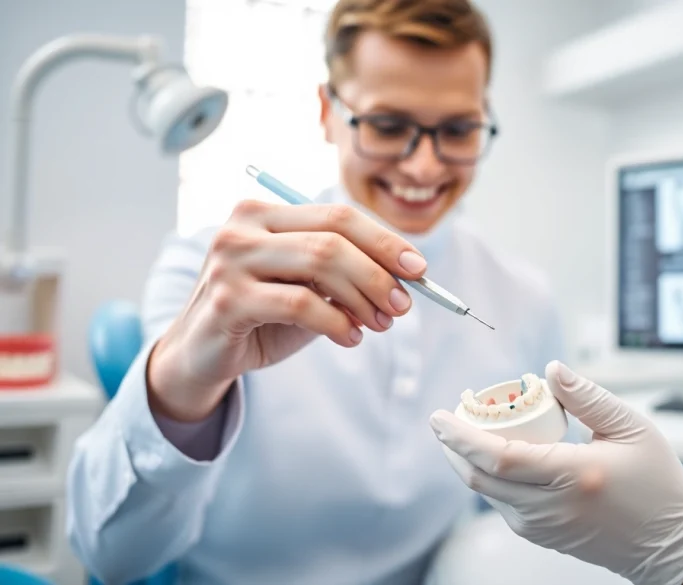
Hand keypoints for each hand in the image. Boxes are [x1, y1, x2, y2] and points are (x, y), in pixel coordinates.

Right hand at [148, 200, 426, 420]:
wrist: (201, 356)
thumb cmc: (261, 317)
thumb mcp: (308, 289)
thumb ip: (345, 275)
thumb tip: (408, 275)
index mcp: (264, 213)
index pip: (338, 216)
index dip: (384, 241)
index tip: (419, 269)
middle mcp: (242, 226)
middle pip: (333, 237)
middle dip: (379, 272)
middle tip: (403, 305)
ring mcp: (230, 260)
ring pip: (320, 264)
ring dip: (363, 297)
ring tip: (380, 323)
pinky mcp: (226, 299)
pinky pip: (300, 304)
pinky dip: (336, 321)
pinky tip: (349, 337)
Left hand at [429, 361, 682, 584]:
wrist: (669, 544)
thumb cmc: (658, 486)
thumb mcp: (632, 428)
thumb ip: (588, 397)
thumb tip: (551, 369)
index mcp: (575, 475)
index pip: (499, 457)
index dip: (462, 436)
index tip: (441, 416)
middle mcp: (553, 506)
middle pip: (480, 478)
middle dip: (453, 447)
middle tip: (446, 419)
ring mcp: (545, 526)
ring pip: (486, 495)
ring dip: (467, 463)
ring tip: (465, 431)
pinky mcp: (543, 536)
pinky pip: (502, 505)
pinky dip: (488, 479)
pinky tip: (491, 457)